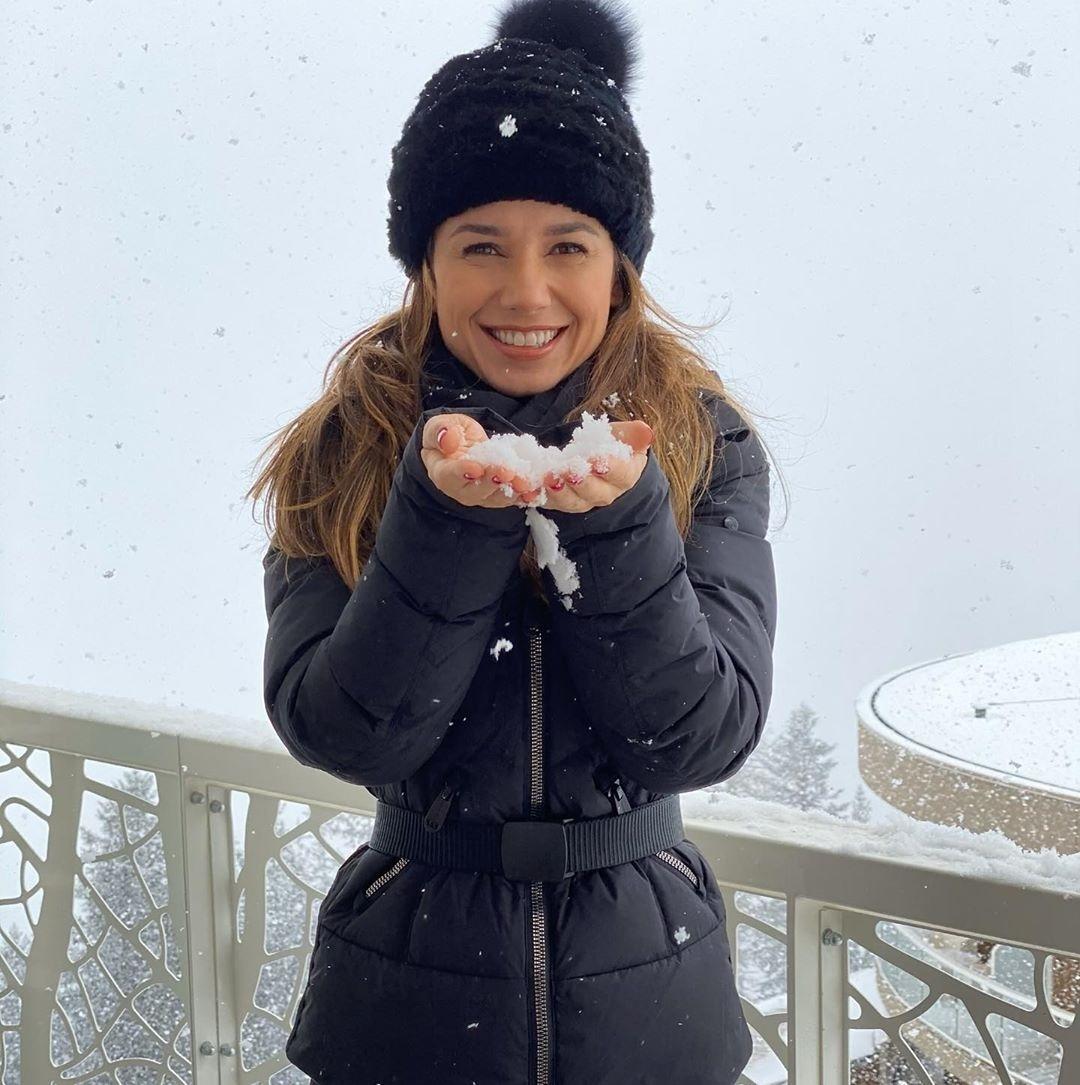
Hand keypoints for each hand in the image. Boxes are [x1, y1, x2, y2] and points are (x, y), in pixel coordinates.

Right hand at [420, 414, 538, 508]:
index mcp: (441, 471)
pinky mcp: (497, 494)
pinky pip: (510, 498)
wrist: (463, 443)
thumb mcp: (440, 425)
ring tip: (524, 483)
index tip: (475, 468)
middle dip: (491, 483)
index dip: (461, 473)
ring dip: (511, 492)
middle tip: (506, 473)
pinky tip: (535, 492)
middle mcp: (459, 489)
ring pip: (494, 498)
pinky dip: (524, 496)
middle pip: (473, 492)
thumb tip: (447, 440)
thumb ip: (440, 431)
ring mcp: (479, 494)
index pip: (448, 476)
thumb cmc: (450, 433)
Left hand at [535, 420, 653, 512]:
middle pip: (596, 493)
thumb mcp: (621, 434)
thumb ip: (631, 434)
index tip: (597, 460)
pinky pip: (550, 503)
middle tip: (568, 472)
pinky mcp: (561, 502)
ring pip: (572, 503)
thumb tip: (647, 432)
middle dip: (581, 483)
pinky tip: (527, 490)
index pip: (622, 475)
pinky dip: (537, 496)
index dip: (610, 468)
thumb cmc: (610, 443)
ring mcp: (582, 501)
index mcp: (625, 475)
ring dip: (558, 493)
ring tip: (547, 478)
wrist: (594, 455)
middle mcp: (605, 493)